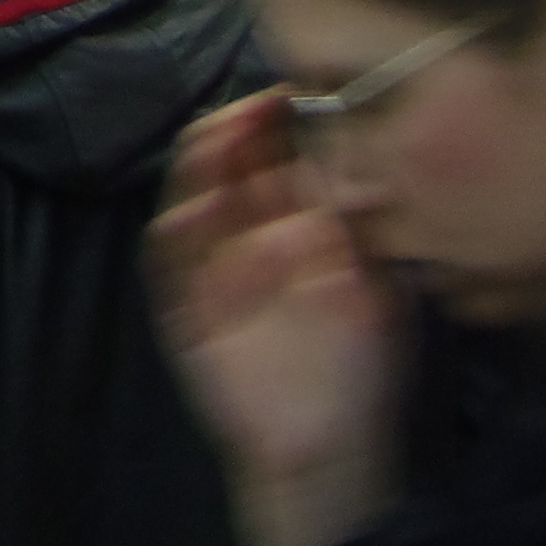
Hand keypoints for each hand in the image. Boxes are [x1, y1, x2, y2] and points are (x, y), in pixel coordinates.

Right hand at [149, 94, 402, 545]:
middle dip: (236, 131)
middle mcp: (244, 240)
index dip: (279, 126)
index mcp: (291, 229)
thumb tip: (362, 178)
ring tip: (224, 139)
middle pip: (225, 167)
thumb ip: (362, 242)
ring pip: (190, 201)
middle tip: (257, 107)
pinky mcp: (183, 309)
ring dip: (202, 167)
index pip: (273, 160)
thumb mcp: (376, 299)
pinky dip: (179, 235)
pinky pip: (169, 263)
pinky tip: (197, 215)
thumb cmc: (356, 373)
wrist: (324, 450)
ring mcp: (209, 273)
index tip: (295, 94)